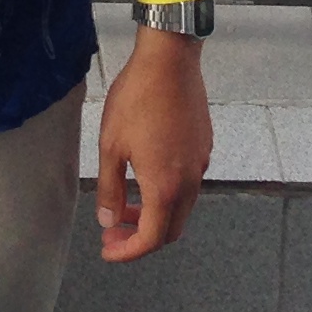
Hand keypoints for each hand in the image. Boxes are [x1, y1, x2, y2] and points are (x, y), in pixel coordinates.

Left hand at [94, 29, 209, 261]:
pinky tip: (145, 176)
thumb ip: (109, 189)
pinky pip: (187, 184)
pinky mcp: (204, 147)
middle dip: (141, 237)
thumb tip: (108, 220)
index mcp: (166, 187)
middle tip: (114, 230)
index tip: (108, 249)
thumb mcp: (112, 145)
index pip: (152, 239)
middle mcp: (190, 182)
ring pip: (181, 207)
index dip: (128, 251)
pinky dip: (166, 194)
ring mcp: (201, 164)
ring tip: (125, 204)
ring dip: (154, 214)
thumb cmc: (137, 100)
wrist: (170, 60)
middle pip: (171, 229)